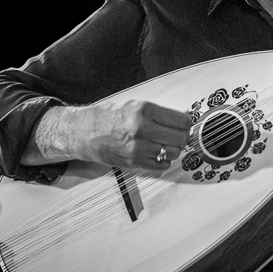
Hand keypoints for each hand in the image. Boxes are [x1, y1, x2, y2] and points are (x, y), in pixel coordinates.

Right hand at [69, 99, 191, 170]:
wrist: (86, 132)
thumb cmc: (110, 117)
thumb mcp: (136, 105)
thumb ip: (160, 112)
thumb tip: (184, 116)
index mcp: (144, 111)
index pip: (181, 121)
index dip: (186, 123)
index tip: (185, 124)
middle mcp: (142, 130)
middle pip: (180, 138)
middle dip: (182, 136)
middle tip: (178, 134)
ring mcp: (138, 148)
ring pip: (173, 153)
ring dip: (173, 149)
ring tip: (165, 143)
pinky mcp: (134, 162)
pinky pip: (161, 166)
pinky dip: (163, 161)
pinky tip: (157, 153)